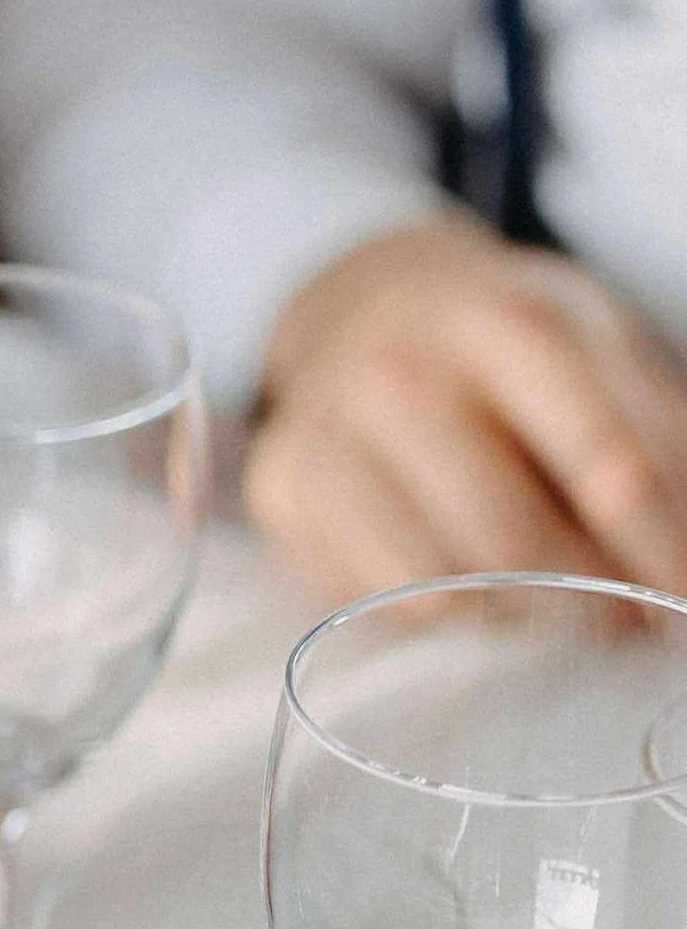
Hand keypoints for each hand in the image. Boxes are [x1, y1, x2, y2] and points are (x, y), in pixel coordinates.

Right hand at [248, 223, 686, 597]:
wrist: (365, 304)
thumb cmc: (499, 343)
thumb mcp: (587, 344)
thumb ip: (646, 429)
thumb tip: (678, 550)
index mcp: (502, 319)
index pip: (597, 455)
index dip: (651, 543)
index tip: (678, 599)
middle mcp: (400, 371)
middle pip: (512, 539)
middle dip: (582, 599)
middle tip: (619, 624)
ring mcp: (329, 431)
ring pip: (439, 586)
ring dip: (515, 621)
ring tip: (552, 615)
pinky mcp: (281, 486)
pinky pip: (377, 602)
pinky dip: (440, 617)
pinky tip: (469, 596)